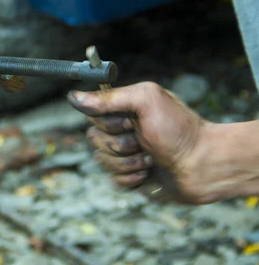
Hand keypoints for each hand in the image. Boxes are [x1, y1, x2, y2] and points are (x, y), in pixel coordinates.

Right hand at [67, 82, 213, 202]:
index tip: (129, 121)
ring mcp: (127, 154)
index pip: (92, 113)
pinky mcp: (131, 177)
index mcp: (125, 108)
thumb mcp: (145, 101)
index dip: (107, 121)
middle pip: (93, 139)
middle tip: (143, 140)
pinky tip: (149, 173)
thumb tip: (73, 97)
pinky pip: (113, 180)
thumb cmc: (180, 130)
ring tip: (151, 158)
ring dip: (127, 162)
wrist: (204, 165)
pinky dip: (131, 178)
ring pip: (101, 160)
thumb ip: (108, 98)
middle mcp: (124, 130)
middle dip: (119, 143)